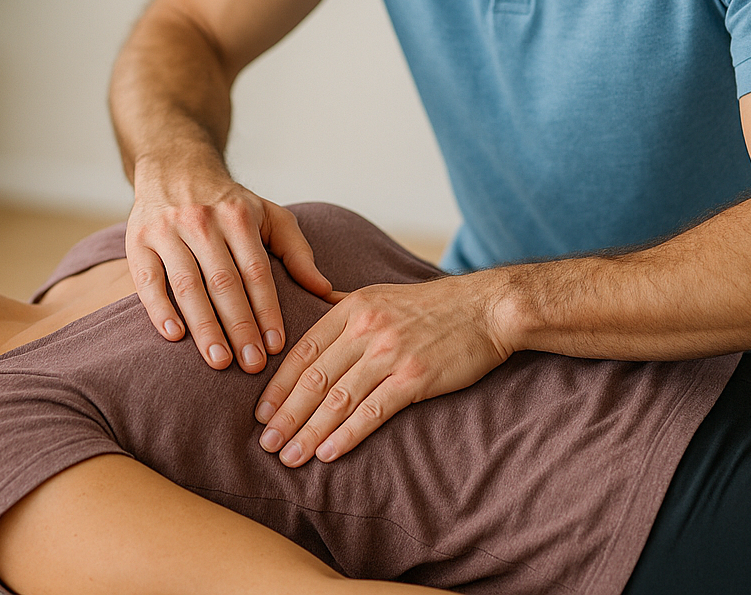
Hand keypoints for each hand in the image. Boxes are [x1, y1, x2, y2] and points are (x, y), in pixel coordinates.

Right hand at [125, 179, 333, 372]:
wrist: (174, 166)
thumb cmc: (228, 202)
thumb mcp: (268, 215)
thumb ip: (297, 251)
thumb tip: (325, 290)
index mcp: (238, 217)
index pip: (256, 272)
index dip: (267, 310)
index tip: (276, 345)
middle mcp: (202, 221)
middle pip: (224, 282)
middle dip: (239, 327)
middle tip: (251, 364)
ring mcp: (167, 230)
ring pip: (187, 285)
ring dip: (204, 327)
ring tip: (219, 361)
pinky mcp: (138, 240)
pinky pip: (148, 280)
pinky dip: (159, 309)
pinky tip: (174, 336)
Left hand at [255, 275, 509, 465]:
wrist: (489, 308)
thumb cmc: (437, 305)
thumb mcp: (383, 293)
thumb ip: (346, 306)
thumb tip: (315, 305)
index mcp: (354, 308)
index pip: (304, 350)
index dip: (279, 385)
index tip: (261, 412)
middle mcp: (366, 328)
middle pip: (314, 378)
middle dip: (286, 415)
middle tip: (266, 443)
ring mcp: (391, 353)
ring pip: (337, 398)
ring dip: (309, 432)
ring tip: (289, 456)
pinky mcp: (415, 377)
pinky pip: (372, 411)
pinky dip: (346, 435)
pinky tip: (328, 453)